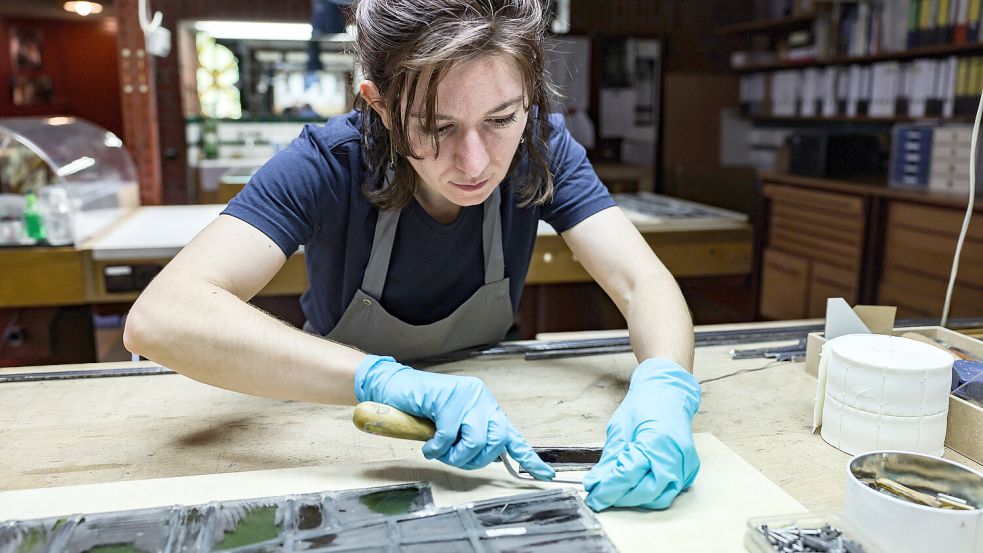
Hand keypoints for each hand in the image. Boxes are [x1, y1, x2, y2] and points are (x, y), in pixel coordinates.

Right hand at [354, 355, 554, 479]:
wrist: (396, 388)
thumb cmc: (422, 410)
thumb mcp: (453, 427)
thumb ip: (472, 438)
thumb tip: (487, 460)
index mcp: (487, 407)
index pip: (512, 435)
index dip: (529, 458)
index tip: (544, 475)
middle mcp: (482, 399)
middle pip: (496, 441)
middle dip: (475, 459)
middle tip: (454, 458)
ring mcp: (466, 396)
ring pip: (475, 440)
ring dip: (455, 455)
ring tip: (440, 451)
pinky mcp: (448, 397)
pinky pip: (448, 436)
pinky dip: (436, 448)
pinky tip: (428, 444)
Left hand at [583, 358, 701, 510]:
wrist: (668, 392)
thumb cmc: (645, 405)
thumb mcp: (619, 428)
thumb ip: (609, 460)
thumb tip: (595, 483)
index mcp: (655, 441)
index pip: (628, 476)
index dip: (607, 490)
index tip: (593, 497)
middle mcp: (675, 455)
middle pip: (646, 492)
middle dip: (621, 499)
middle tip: (602, 496)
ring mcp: (685, 463)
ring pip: (660, 497)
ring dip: (637, 500)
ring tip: (618, 491)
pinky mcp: (689, 468)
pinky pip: (670, 491)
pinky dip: (652, 494)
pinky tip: (637, 486)